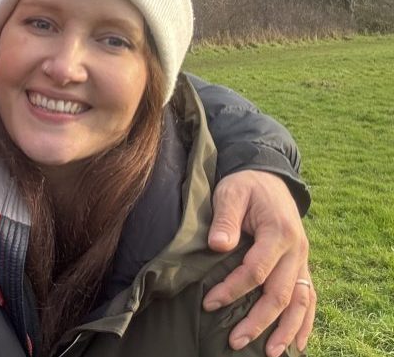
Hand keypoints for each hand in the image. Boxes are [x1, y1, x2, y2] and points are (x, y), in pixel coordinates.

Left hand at [202, 170, 314, 355]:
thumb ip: (225, 218)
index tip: (209, 303)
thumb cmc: (244, 186)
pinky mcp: (300, 265)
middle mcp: (296, 249)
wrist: (268, 178)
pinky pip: (309, 297)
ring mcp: (302, 259)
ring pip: (300, 301)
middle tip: (236, 341)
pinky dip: (305, 321)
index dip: (233, 289)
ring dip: (286, 329)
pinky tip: (297, 344)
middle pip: (280, 293)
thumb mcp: (231, 192)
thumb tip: (217, 245)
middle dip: (258, 321)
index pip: (256, 270)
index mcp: (278, 231)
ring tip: (271, 353)